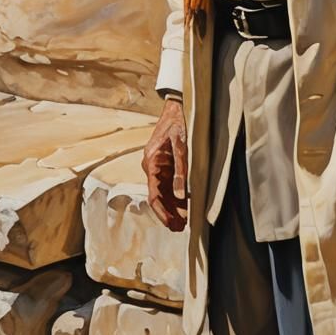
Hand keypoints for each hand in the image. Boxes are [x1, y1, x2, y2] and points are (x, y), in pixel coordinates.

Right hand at [142, 94, 187, 231]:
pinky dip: (175, 196)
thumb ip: (181, 169)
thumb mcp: (182, 144)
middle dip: (168, 214)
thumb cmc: (179, 122)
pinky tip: (184, 205)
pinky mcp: (165, 164)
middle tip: (180, 228)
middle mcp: (151, 166)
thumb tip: (180, 195)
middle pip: (158, 196)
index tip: (171, 224)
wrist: (178, 106)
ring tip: (183, 222)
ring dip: (172, 207)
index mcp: (151, 162)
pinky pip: (168, 184)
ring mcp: (158, 166)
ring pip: (163, 192)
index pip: (154, 194)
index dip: (162, 212)